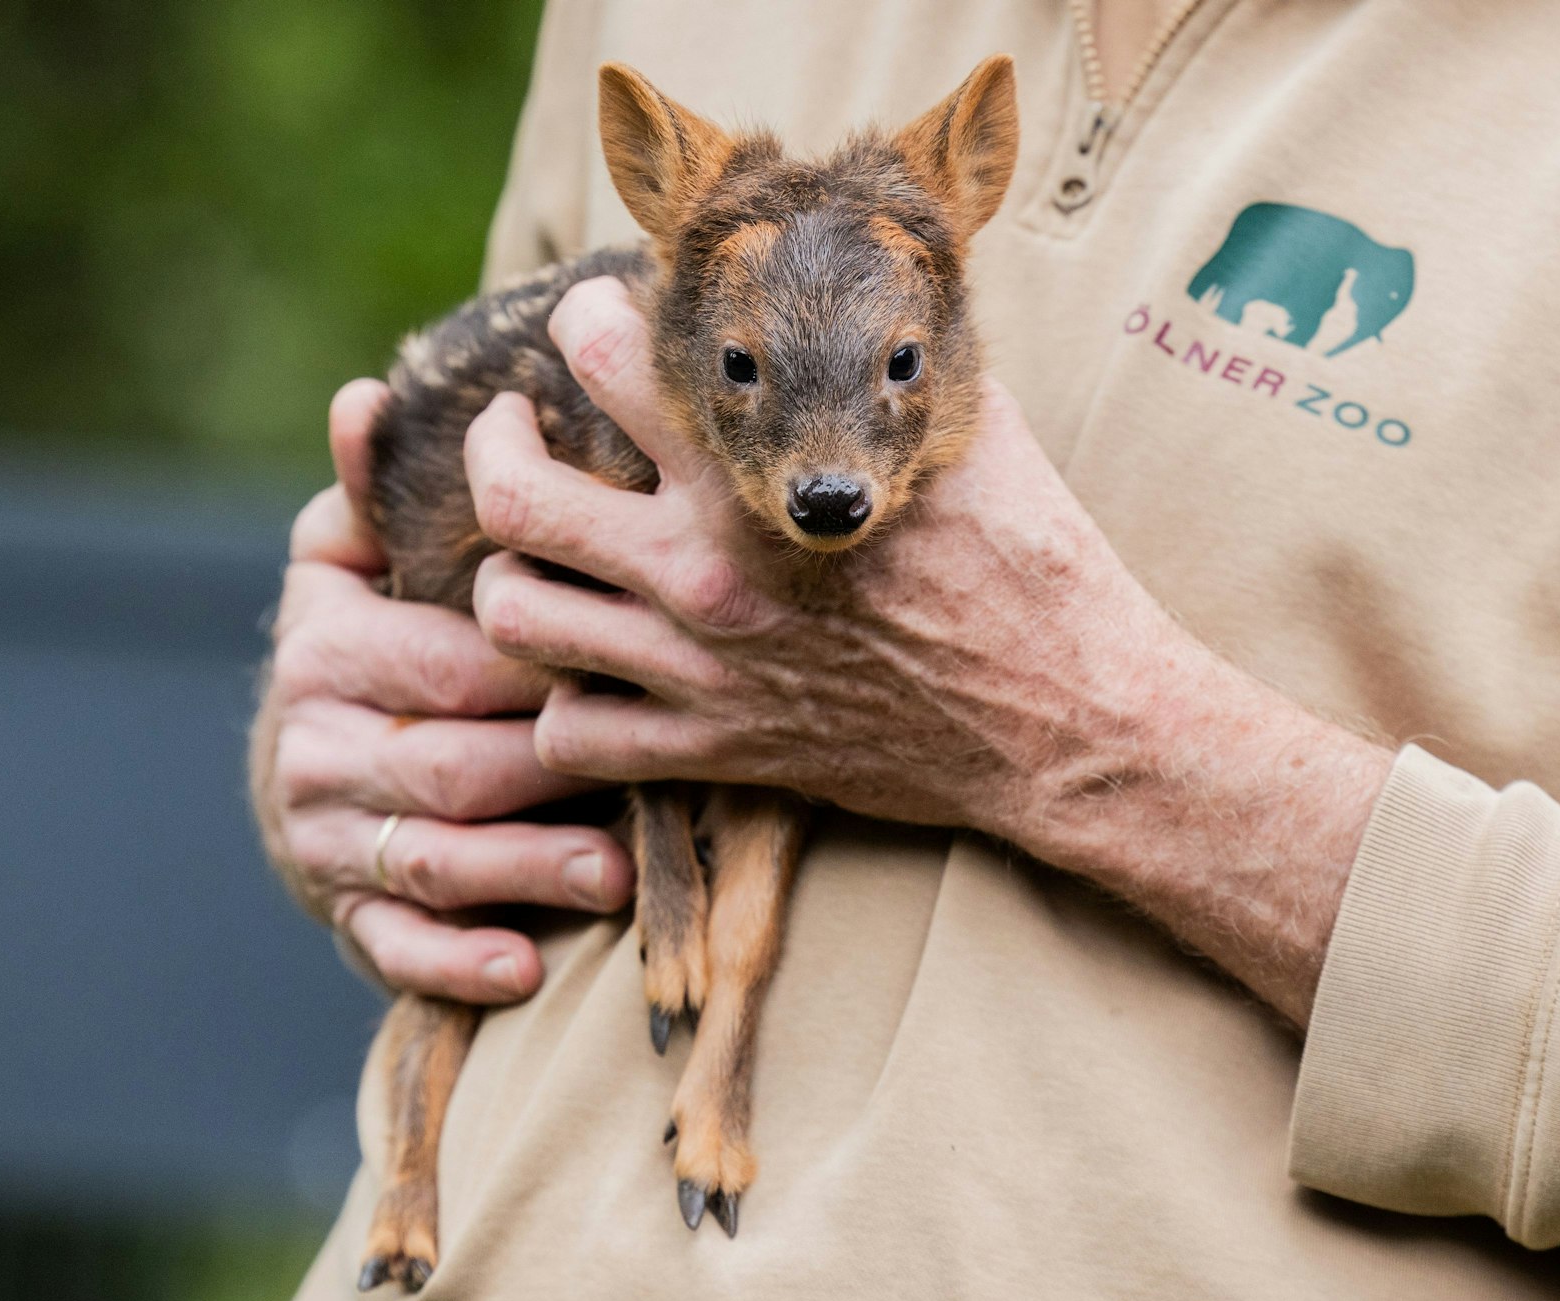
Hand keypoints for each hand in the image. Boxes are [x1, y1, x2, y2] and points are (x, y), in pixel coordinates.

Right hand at [250, 379, 634, 1002]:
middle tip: (649, 772)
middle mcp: (316, 750)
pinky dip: (460, 962)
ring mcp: (329, 842)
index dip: (534, 664)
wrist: (313, 764)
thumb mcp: (358, 561)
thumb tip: (367, 394)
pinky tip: (527, 966)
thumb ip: (377, 493)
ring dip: (527, 872)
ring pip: (433, 861)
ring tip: (617, 872)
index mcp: (326, 652)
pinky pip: (398, 950)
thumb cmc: (376, 642)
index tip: (628, 659)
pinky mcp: (350, 917)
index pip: (441, 660)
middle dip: (549, 772)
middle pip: (449, 765)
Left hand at [465, 278, 1393, 1026]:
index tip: (592, 331)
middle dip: (492, 446)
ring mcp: (701, 668)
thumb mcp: (973, 429)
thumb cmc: (1033, 569)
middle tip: (516, 434)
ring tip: (541, 560)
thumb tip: (868, 290)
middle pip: (512, 494)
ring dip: (511, 579)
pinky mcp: (717, 752)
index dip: (578, 323)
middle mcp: (706, 567)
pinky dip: (559, 708)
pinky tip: (592, 678)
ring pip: (515, 618)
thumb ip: (889, 358)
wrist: (1067, 721)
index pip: (603, 357)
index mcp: (761, 470)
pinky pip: (569, 738)